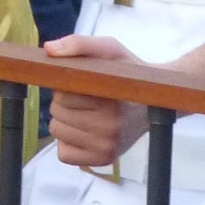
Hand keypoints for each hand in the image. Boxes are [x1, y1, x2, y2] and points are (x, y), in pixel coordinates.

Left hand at [42, 34, 149, 168]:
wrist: (155, 101)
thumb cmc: (127, 73)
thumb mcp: (109, 49)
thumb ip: (79, 44)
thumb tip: (49, 49)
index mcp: (111, 100)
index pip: (62, 93)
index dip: (69, 84)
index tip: (87, 83)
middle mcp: (111, 128)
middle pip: (57, 111)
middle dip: (66, 102)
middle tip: (88, 98)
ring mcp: (108, 147)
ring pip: (57, 132)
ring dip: (65, 120)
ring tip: (88, 113)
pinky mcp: (104, 160)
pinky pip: (64, 154)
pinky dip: (67, 142)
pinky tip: (85, 131)